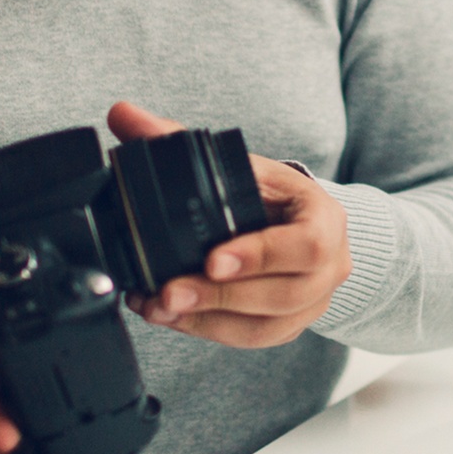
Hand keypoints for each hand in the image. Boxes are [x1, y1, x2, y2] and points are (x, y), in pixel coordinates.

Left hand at [108, 101, 351, 347]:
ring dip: (207, 320)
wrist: (304, 226)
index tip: (212, 260)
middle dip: (219, 296)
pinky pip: (251, 339)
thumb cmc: (271, 194)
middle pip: (281, 294)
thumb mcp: (240, 164)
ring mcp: (312, 303)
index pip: (304, 245)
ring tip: (160, 308)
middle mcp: (330, 267)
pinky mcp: (289, 327)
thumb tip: (122, 114)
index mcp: (325, 219)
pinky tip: (173, 318)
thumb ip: (178, 140)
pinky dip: (207, 331)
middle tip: (168, 292)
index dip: (258, 255)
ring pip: (265, 327)